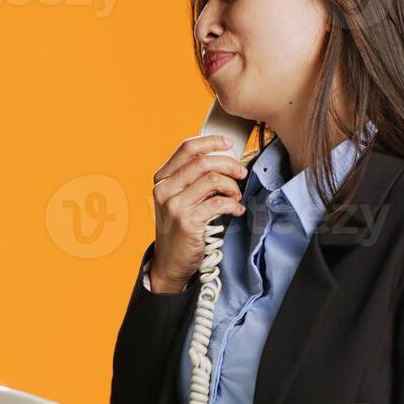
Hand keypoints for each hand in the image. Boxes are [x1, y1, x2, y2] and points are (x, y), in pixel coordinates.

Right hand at [149, 134, 248, 291]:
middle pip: (203, 161)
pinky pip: (218, 203)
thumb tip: (223, 159)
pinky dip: (233, 205)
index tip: (229, 144)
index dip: (211, 141)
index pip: (187, 148)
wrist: (170, 262)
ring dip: (232, 187)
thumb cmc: (179, 228)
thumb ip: (192, 178)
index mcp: (162, 178)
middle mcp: (165, 189)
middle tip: (241, 173)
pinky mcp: (187, 222)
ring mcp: (174, 206)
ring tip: (236, 196)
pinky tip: (236, 210)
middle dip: (229, 164)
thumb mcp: (178, 198)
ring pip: (212, 180)